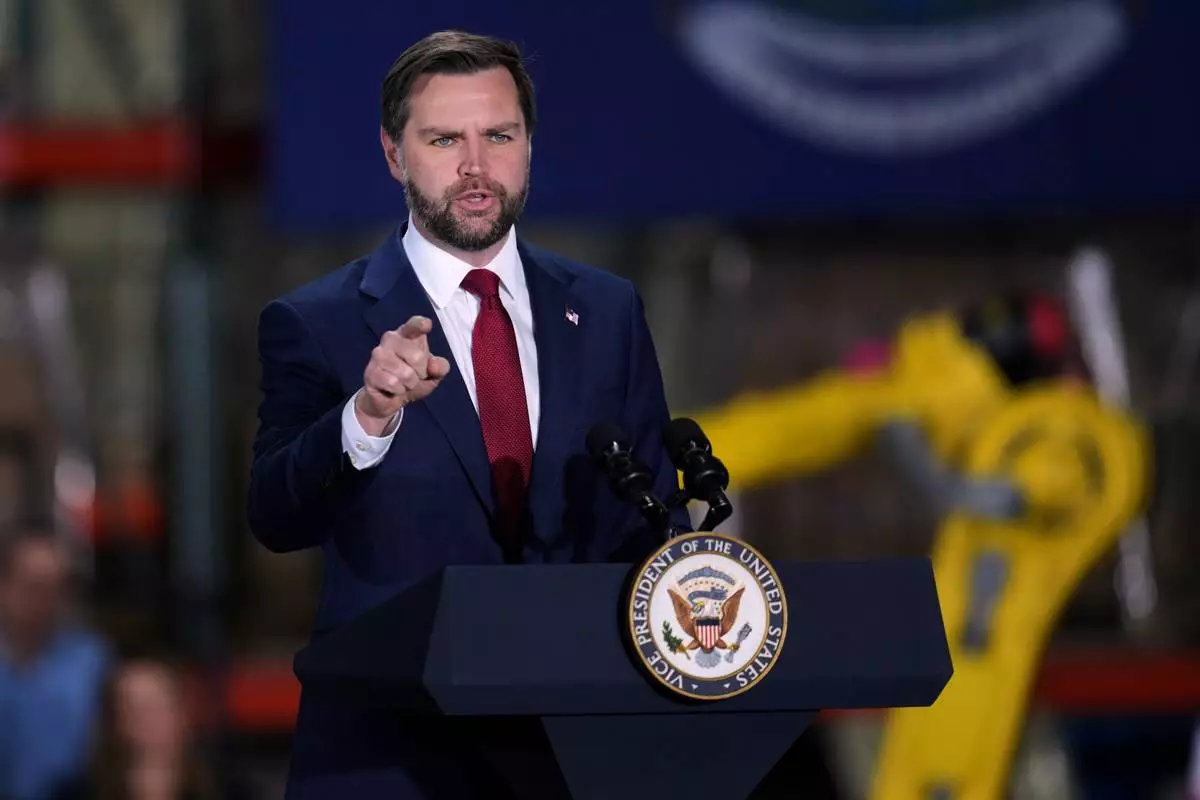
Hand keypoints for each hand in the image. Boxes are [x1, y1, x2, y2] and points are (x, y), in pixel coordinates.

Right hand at [355, 316, 450, 433]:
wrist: (390, 398)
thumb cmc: (413, 378)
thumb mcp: (433, 374)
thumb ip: (440, 367)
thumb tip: (434, 365)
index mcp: (407, 334)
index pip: (413, 326)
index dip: (420, 325)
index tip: (426, 325)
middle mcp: (390, 339)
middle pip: (417, 357)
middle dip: (421, 373)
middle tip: (414, 375)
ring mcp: (378, 354)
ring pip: (406, 373)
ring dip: (410, 384)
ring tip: (403, 382)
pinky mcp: (370, 372)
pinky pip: (393, 383)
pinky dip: (399, 390)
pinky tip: (393, 388)